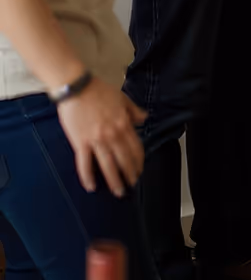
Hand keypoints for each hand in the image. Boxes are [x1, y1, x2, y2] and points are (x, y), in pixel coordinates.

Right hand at [57, 77, 146, 196]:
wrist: (77, 88)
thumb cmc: (99, 92)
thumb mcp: (122, 99)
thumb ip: (134, 111)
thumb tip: (144, 118)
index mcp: (123, 124)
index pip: (135, 147)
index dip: (138, 160)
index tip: (140, 170)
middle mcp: (112, 134)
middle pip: (124, 159)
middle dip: (129, 174)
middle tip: (132, 185)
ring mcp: (96, 140)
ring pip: (108, 165)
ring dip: (114, 180)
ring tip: (119, 191)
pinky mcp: (80, 143)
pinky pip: (85, 163)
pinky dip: (88, 176)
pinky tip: (92, 187)